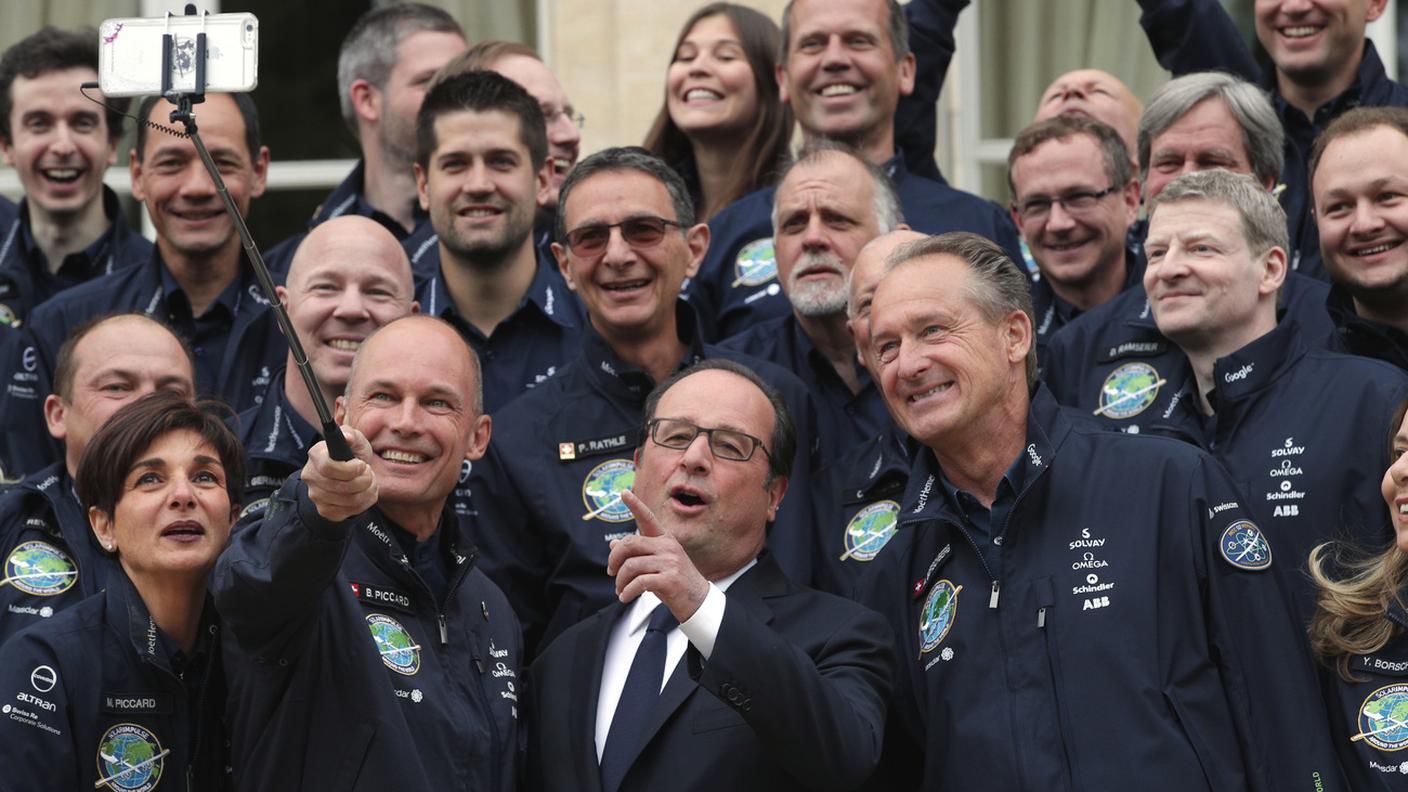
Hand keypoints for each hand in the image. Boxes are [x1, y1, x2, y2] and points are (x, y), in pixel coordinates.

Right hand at [301, 425, 376, 521]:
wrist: (348, 476)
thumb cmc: (352, 455)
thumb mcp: (355, 440)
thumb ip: (352, 434)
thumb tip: (348, 437)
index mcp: (315, 455)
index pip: (328, 467)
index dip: (350, 469)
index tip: (362, 465)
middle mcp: (310, 476)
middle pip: (342, 486)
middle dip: (365, 479)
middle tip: (368, 472)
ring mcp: (316, 495)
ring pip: (350, 500)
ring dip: (368, 490)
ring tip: (369, 481)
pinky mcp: (325, 510)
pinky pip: (351, 511)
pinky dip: (366, 501)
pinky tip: (365, 492)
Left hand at [607, 489, 709, 622]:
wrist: (697, 601)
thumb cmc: (675, 582)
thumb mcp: (656, 565)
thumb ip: (637, 554)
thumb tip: (613, 544)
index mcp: (665, 539)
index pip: (648, 518)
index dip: (635, 505)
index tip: (624, 492)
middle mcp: (668, 546)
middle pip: (629, 544)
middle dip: (614, 559)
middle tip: (610, 572)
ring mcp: (670, 562)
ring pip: (631, 566)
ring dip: (620, 581)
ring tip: (620, 590)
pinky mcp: (669, 579)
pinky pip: (639, 582)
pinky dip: (627, 591)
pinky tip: (625, 596)